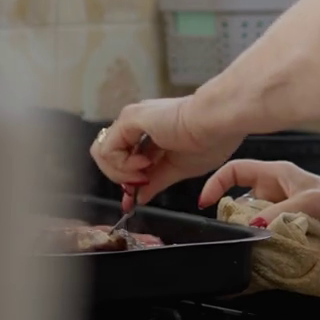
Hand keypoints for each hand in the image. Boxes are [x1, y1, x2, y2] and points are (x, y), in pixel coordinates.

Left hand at [89, 97, 241, 209]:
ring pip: (103, 153)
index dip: (126, 180)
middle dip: (122, 176)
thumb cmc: (208, 140)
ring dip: (121, 171)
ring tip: (145, 173)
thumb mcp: (177, 169)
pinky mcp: (129, 119)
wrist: (217, 124)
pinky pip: (107, 149)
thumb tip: (139, 197)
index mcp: (150, 133)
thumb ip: (155, 182)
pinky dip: (122, 164)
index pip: (124, 159)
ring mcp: (131, 120)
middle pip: (108, 156)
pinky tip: (144, 164)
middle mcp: (137, 124)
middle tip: (144, 181)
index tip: (134, 200)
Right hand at [199, 160, 319, 253]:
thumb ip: (280, 212)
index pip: (235, 170)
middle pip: (239, 204)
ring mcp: (279, 214)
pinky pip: (266, 241)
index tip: (205, 203)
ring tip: (255, 249)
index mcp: (274, 175)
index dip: (216, 182)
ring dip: (252, 237)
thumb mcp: (309, 201)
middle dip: (236, 221)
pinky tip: (267, 258)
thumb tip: (255, 227)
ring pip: (252, 226)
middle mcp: (273, 193)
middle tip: (239, 236)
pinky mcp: (286, 233)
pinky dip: (264, 249)